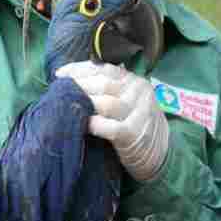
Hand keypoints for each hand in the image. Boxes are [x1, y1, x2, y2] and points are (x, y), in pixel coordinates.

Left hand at [56, 62, 168, 181]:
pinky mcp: (135, 134)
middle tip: (60, 93)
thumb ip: (107, 89)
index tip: (60, 74)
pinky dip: (97, 125)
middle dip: (79, 87)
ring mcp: (140, 112)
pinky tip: (85, 125)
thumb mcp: (126, 100)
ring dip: (85, 105)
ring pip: (107, 104)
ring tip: (67, 108)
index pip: (104, 69)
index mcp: (133, 80)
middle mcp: (139, 91)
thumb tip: (73, 80)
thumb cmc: (134, 123)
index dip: (79, 70)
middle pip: (104, 84)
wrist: (161, 151)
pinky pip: (113, 128)